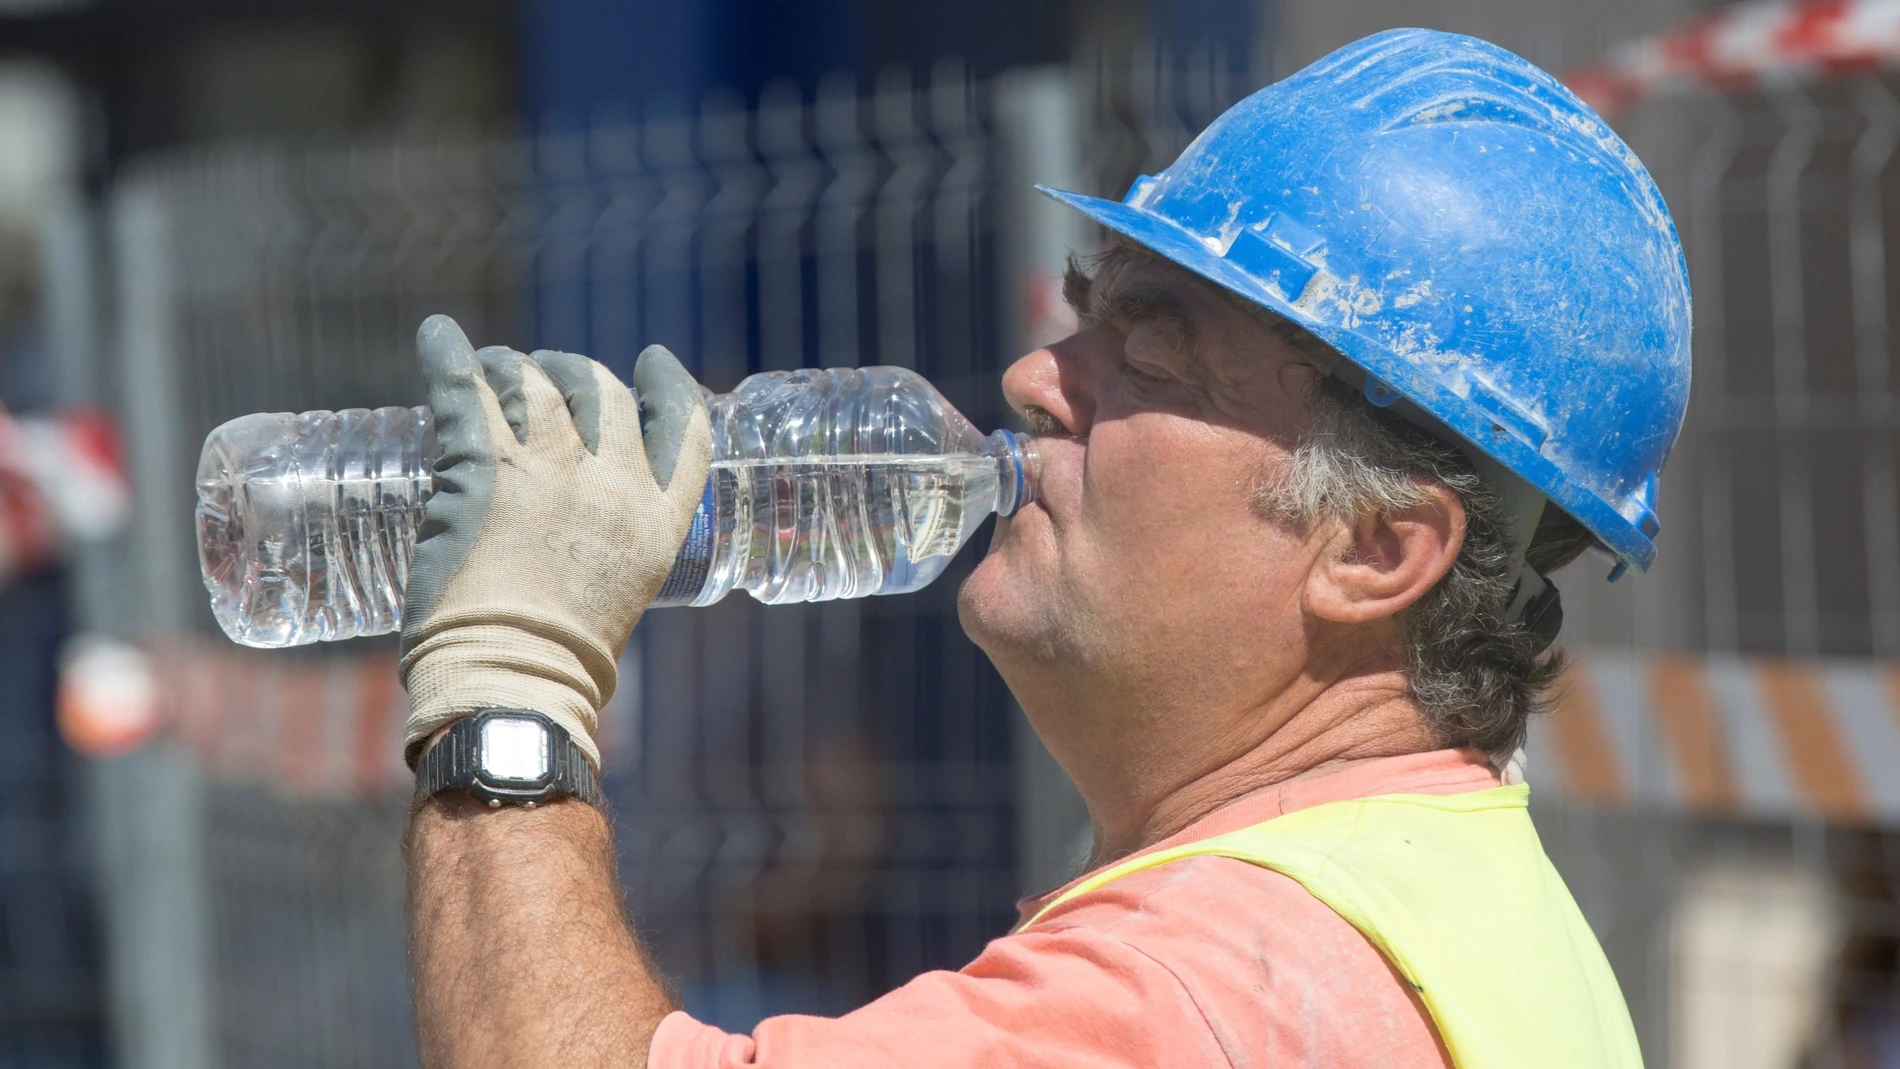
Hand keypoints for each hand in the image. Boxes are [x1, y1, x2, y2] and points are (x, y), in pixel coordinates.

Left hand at [399, 316, 711, 767]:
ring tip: (489, 366)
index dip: (669, 387)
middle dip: (575, 372)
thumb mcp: (621, 592)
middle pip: (604, 393)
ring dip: (512, 366)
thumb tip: (579, 534)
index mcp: (657, 520)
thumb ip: (613, 548)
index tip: (652, 363)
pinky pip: (464, 390)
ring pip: (535, 382)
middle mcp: (611, 483)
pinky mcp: (482, 468)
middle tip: (545, 373)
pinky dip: (447, 356)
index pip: (684, 429)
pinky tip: (437, 337)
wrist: (514, 679)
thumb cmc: (562, 661)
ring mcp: (548, 469)